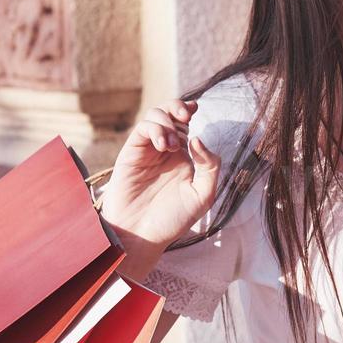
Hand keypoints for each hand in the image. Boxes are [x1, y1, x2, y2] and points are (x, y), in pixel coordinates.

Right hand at [97, 99, 221, 250]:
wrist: (143, 234)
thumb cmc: (173, 219)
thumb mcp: (203, 195)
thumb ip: (210, 167)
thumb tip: (198, 139)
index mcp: (183, 157)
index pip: (185, 124)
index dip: (188, 110)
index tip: (195, 110)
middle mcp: (165, 150)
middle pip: (169, 113)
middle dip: (178, 107)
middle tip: (186, 117)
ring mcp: (147, 150)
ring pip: (154, 116)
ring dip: (167, 122)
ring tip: (174, 145)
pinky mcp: (131, 154)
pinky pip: (142, 129)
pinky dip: (155, 130)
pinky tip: (164, 146)